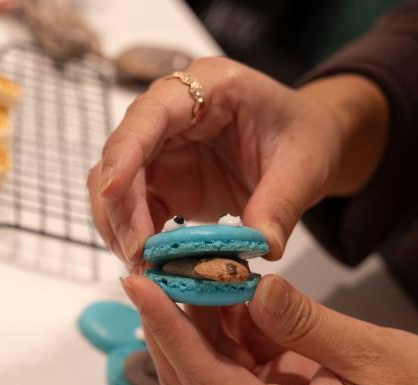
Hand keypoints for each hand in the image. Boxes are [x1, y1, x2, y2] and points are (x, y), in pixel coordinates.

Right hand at [88, 57, 386, 265]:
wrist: (305, 146)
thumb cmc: (306, 137)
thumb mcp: (305, 166)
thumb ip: (280, 204)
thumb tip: (260, 247)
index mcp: (208, 86)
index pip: (149, 115)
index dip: (124, 153)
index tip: (112, 193)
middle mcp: (171, 114)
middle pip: (119, 155)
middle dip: (120, 207)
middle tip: (139, 255)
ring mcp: (160, 149)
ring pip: (113, 186)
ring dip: (119, 227)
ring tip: (142, 266)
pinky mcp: (159, 182)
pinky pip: (131, 211)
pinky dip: (134, 239)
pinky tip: (150, 264)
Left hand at [122, 273, 417, 384]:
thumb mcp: (377, 358)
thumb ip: (308, 323)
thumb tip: (254, 285)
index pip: (202, 378)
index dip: (165, 328)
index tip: (138, 285)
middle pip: (190, 375)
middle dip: (164, 320)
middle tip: (147, 264)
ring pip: (208, 366)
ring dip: (194, 319)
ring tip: (182, 266)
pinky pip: (237, 360)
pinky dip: (228, 324)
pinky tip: (226, 286)